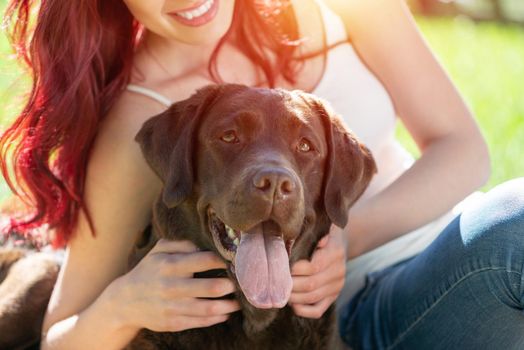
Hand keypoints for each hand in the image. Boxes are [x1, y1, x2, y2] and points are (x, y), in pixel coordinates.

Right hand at [108, 239, 239, 331]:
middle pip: (210, 287)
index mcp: (169, 265)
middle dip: (231, 285)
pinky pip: (200, 322)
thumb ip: (181, 243)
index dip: (223, 260)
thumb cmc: (148, 271)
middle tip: (243, 283)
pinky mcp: (172, 323)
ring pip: (208, 308)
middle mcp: (170, 286)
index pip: (204, 260)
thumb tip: (204, 245)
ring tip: (239, 301)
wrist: (125, 301)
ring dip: (228, 305)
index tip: (235, 261)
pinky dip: (217, 318)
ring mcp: (171, 307)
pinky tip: (226, 312)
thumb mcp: (159, 251)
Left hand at [289, 227, 346, 317]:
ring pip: (313, 298)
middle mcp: (339, 271)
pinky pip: (318, 310)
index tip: (282, 266)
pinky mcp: (333, 297)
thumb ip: (316, 231)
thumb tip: (309, 239)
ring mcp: (337, 286)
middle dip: (291, 285)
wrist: (341, 244)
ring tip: (281, 291)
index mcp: (335, 252)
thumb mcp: (323, 226)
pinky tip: (292, 304)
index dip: (296, 269)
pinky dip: (304, 311)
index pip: (314, 266)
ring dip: (294, 297)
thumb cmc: (324, 233)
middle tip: (276, 282)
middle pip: (311, 284)